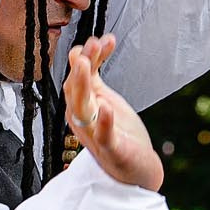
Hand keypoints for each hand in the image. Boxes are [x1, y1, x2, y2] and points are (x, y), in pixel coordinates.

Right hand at [63, 36, 163, 191]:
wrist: (135, 169)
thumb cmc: (119, 133)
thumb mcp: (105, 98)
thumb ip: (94, 77)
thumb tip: (88, 47)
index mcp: (81, 106)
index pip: (77, 77)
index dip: (87, 56)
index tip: (101, 40)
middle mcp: (83, 120)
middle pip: (74, 90)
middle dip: (79, 67)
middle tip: (87, 47)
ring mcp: (95, 135)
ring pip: (82, 110)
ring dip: (82, 86)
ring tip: (86, 64)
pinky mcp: (112, 150)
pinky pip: (104, 136)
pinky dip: (104, 122)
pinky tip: (106, 107)